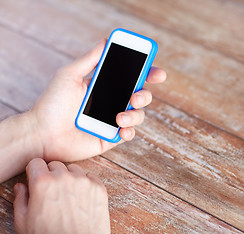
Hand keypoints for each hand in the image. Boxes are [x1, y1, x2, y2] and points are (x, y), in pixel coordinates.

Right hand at [13, 158, 109, 233]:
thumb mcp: (24, 222)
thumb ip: (20, 199)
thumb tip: (21, 186)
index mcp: (43, 183)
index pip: (36, 162)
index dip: (35, 172)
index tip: (37, 179)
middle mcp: (64, 178)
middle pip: (56, 165)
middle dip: (52, 175)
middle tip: (53, 191)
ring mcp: (84, 182)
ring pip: (74, 169)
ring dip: (70, 178)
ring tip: (68, 195)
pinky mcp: (99, 188)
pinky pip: (91, 177)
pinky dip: (86, 183)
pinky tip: (81, 198)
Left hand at [29, 39, 165, 161]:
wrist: (42, 133)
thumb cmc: (52, 103)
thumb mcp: (69, 75)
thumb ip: (90, 60)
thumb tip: (105, 41)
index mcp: (105, 86)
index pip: (131, 78)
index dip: (147, 74)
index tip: (157, 73)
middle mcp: (112, 102)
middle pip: (141, 96)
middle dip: (144, 95)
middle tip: (135, 97)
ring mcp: (112, 120)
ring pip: (138, 115)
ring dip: (135, 114)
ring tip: (119, 117)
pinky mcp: (111, 137)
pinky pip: (130, 134)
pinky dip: (129, 131)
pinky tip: (120, 129)